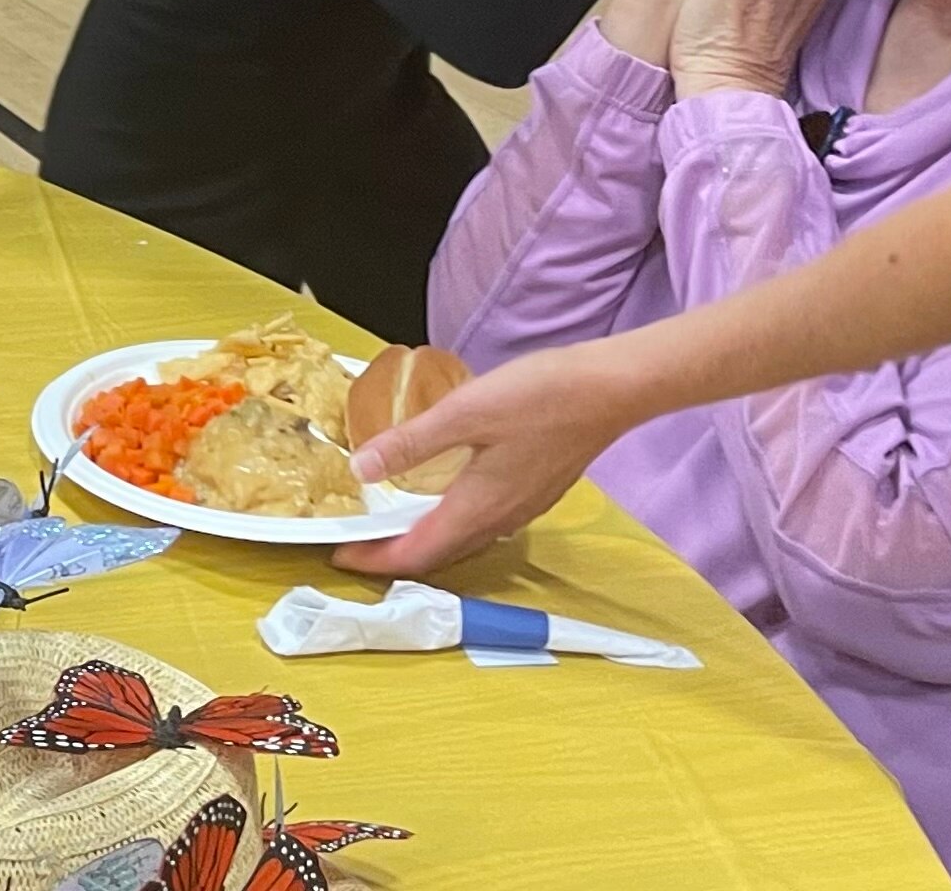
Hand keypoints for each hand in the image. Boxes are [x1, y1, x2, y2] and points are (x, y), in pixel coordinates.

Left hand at [334, 339, 650, 577]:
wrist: (609, 391)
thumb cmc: (540, 397)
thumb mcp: (464, 413)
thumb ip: (411, 443)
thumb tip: (360, 470)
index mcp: (478, 507)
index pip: (417, 552)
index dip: (376, 559)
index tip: (340, 556)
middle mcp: (499, 518)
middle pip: (439, 553)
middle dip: (394, 554)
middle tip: (356, 542)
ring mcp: (521, 508)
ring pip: (462, 538)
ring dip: (423, 539)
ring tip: (389, 522)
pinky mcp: (534, 491)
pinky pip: (481, 521)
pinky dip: (449, 520)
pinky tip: (440, 495)